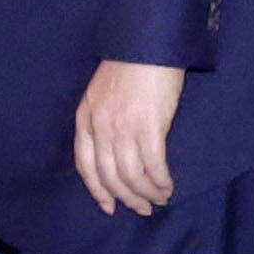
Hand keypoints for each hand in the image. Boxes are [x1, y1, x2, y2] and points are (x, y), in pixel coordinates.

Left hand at [74, 60, 184, 215]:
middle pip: (109, 175)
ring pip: (131, 175)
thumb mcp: (101, 92)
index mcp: (85, 116)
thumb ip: (102, 118)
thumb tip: (114, 149)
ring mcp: (123, 127)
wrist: (148, 44)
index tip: (109, 206)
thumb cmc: (129, 65)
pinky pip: (153, 166)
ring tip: (159, 199)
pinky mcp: (149, 127)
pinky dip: (160, 181)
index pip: (85, 164)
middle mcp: (100, 126)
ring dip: (146, 193)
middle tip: (142, 209)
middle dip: (127, 198)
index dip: (97, 190)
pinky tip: (168, 186)